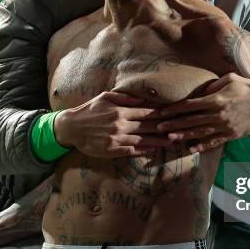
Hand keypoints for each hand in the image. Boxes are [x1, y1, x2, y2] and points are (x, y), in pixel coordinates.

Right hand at [55, 91, 170, 157]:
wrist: (71, 127)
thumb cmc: (89, 110)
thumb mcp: (105, 97)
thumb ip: (124, 98)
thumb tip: (142, 99)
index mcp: (120, 110)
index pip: (146, 112)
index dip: (161, 114)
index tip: (173, 115)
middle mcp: (120, 125)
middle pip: (148, 127)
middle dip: (164, 128)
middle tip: (179, 129)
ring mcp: (117, 139)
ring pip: (143, 140)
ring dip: (159, 142)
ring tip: (172, 142)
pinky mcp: (112, 150)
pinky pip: (132, 151)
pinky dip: (144, 150)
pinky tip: (153, 150)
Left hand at [157, 74, 249, 153]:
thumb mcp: (230, 79)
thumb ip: (213, 85)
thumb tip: (202, 91)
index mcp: (215, 99)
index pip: (189, 105)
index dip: (174, 109)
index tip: (162, 112)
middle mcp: (217, 114)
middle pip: (190, 120)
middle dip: (172, 124)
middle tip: (158, 127)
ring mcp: (224, 126)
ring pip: (199, 132)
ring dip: (183, 135)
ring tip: (170, 138)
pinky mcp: (231, 135)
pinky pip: (214, 142)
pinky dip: (202, 146)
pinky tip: (191, 148)